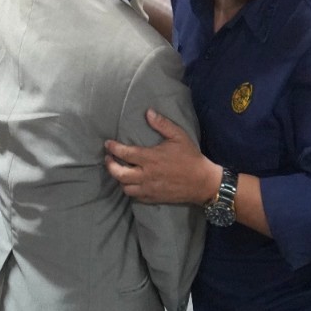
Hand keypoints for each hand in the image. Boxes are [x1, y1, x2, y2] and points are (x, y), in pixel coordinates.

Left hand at [104, 109, 219, 204]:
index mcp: (151, 158)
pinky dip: (130, 189)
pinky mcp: (153, 198)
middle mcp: (146, 175)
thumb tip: (148, 112)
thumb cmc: (190, 157)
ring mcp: (149, 188)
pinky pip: (135, 196)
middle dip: (110, 165)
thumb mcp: (179, 136)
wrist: (202, 182)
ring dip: (119, 179)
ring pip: (125, 187)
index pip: (124, 153)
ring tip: (119, 170)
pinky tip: (131, 183)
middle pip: (119, 174)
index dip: (113, 148)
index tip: (107, 144)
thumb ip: (162, 124)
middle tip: (108, 158)